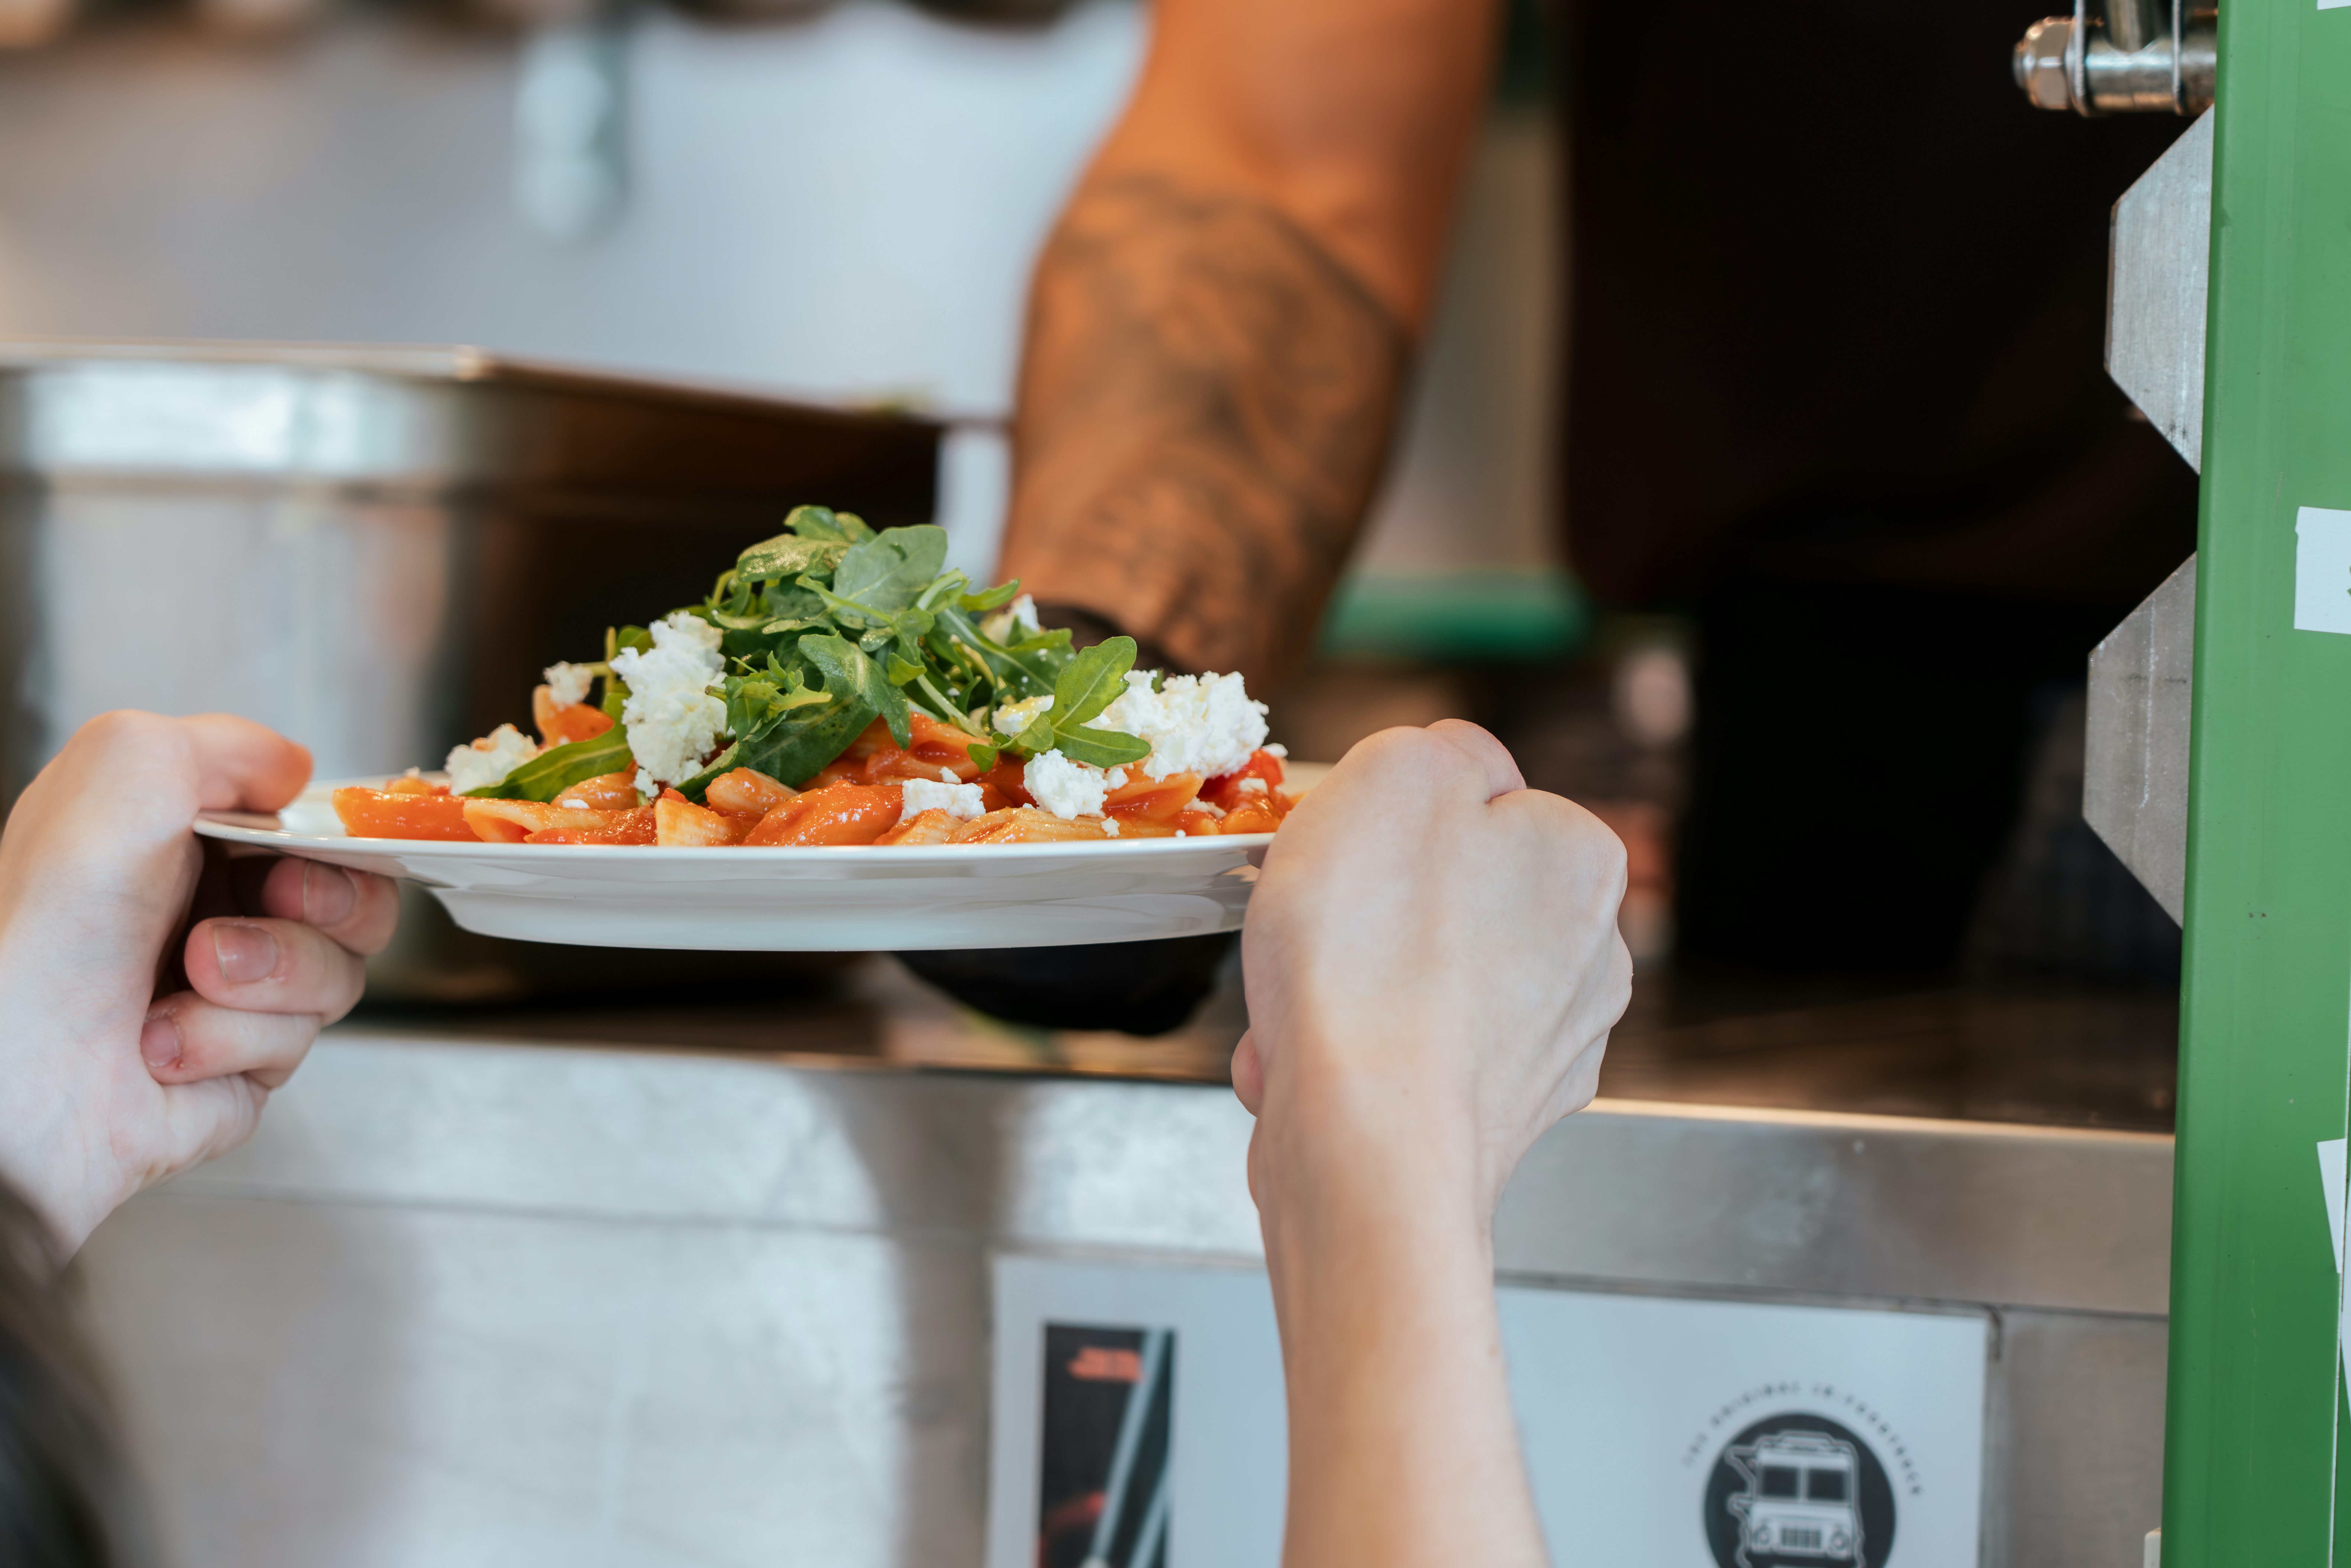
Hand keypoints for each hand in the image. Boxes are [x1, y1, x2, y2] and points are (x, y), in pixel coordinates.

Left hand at [0, 712, 397, 1254]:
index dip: (337, 840)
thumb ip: (229, 742)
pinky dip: (228, 1039)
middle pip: (357, 902)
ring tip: (189, 979)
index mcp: (191, 840)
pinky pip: (291, 1046)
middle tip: (273, 901)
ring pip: (336, 977)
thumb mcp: (128, 763)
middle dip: (326, 905)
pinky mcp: (241, 1070)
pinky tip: (161, 1043)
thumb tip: (297, 773)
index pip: (320, 831)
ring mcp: (234, 996)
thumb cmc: (47, 920)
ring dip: (268, 976)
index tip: (303, 849)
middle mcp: (215, 912)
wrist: (11, 1066)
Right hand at [1235, 719, 1630, 1219]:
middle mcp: (1591, 955)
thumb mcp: (1391, 774)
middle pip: (1442, 897)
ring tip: (1302, 1019)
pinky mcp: (1497, 1122)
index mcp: (1581, 858)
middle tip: (1315, 937)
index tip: (1346, 853)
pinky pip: (1402, 1062)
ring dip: (1343, 991)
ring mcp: (1550, 1048)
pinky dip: (1351, 1061)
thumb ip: (1432, 750)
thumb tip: (1449, 770)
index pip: (1474, 799)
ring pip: (1411, 984)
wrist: (1365, 1149)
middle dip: (1362, 915)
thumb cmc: (1368, 958)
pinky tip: (1313, 1072)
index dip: (1387, 822)